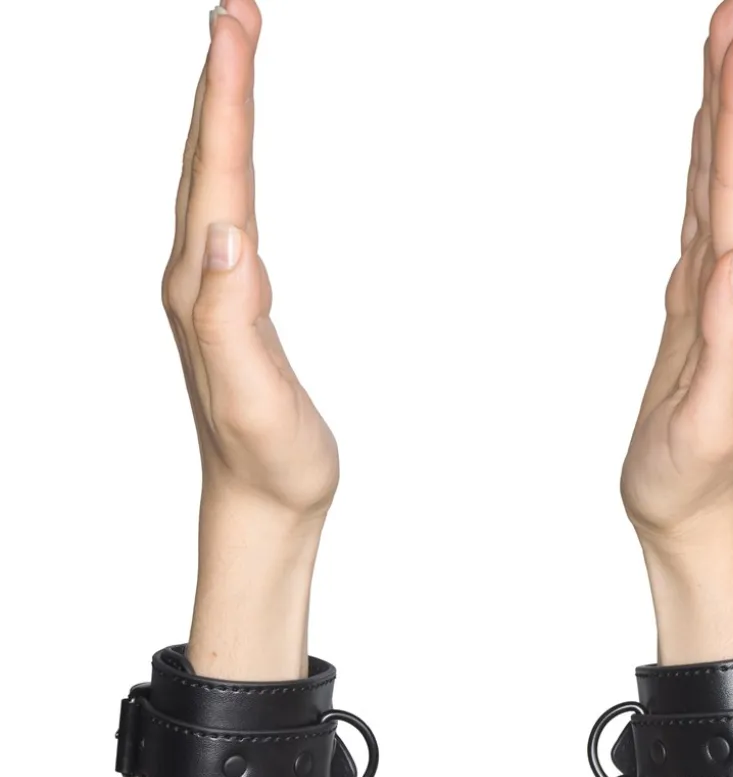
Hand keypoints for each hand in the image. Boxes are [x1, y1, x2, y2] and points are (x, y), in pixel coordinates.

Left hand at [161, 0, 337, 522]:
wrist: (260, 502)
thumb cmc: (267, 459)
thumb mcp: (252, 398)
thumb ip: (231, 318)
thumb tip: (228, 231)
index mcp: (203, 292)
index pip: (217, 177)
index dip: (227, 98)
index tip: (236, 24)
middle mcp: (197, 280)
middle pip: (203, 163)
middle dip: (219, 82)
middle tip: (237, 12)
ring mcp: (211, 292)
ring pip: (210, 184)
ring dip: (220, 116)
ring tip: (234, 61)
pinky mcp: (232, 305)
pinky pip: (226, 214)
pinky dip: (231, 166)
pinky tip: (235, 161)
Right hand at [620, 0, 732, 547]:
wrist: (691, 508)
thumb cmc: (696, 473)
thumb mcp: (714, 417)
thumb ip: (732, 340)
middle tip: (731, 13)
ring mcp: (718, 292)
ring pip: (721, 187)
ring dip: (722, 119)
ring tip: (720, 55)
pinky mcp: (696, 305)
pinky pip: (703, 219)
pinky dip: (704, 171)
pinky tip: (706, 150)